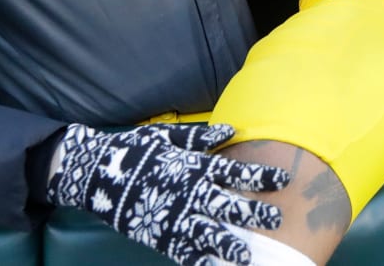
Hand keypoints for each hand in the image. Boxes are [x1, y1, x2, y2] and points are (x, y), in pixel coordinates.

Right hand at [47, 123, 286, 263]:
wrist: (98, 172)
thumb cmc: (136, 150)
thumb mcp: (168, 136)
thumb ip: (200, 137)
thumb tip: (231, 130)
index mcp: (195, 167)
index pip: (236, 171)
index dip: (261, 176)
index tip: (285, 180)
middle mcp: (190, 193)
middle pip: (229, 204)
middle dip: (254, 213)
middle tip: (277, 219)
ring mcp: (175, 216)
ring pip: (210, 233)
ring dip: (231, 243)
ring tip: (249, 254)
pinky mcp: (160, 235)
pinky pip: (185, 253)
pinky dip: (200, 262)